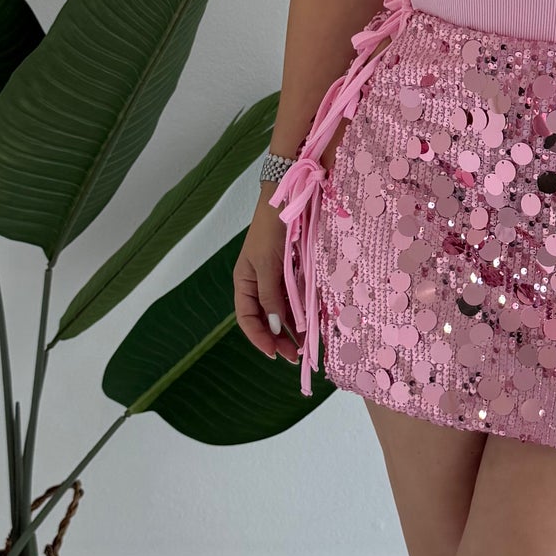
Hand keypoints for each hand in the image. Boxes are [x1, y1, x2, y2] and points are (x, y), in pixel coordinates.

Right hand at [234, 191, 305, 366]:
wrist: (290, 199)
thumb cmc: (271, 229)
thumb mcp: (267, 264)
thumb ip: (270, 295)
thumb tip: (274, 326)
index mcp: (244, 281)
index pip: (246, 318)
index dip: (258, 337)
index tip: (273, 353)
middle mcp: (258, 283)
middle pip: (264, 319)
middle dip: (277, 338)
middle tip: (293, 356)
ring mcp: (275, 279)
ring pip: (281, 312)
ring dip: (291, 329)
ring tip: (304, 346)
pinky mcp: (292, 274)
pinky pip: (295, 300)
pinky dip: (301, 313)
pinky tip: (311, 325)